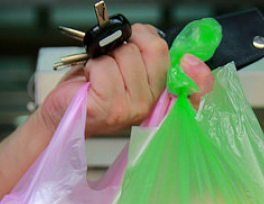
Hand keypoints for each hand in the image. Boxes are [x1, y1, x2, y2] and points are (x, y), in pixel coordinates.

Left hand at [37, 24, 213, 136]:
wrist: (64, 108)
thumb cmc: (93, 86)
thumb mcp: (127, 63)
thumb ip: (145, 49)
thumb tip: (148, 34)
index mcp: (160, 94)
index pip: (196, 89)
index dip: (199, 74)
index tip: (189, 62)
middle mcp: (150, 104)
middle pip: (154, 50)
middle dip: (130, 41)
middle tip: (115, 56)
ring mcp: (131, 109)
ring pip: (126, 55)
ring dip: (106, 54)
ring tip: (100, 73)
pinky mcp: (109, 109)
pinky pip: (105, 66)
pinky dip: (92, 64)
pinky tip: (91, 80)